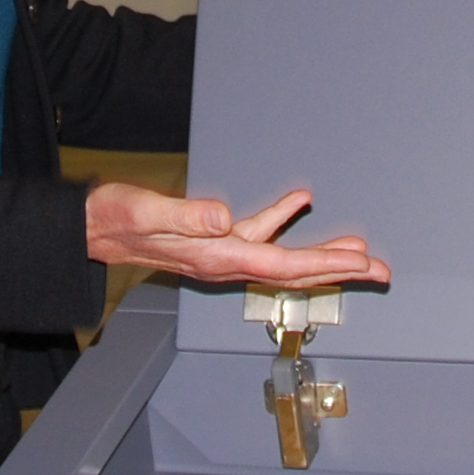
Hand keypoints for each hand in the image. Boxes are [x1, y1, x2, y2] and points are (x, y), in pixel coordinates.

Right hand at [84, 183, 390, 290]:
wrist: (93, 228)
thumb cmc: (115, 220)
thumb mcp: (147, 212)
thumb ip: (187, 216)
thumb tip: (226, 218)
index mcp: (217, 257)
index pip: (284, 265)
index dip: (326, 264)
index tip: (361, 264)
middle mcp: (226, 262)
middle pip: (296, 272)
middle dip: (340, 272)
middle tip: (381, 273)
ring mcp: (222, 253)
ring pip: (285, 258)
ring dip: (322, 254)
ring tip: (359, 249)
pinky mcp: (215, 239)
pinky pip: (259, 234)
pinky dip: (283, 219)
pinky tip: (300, 202)